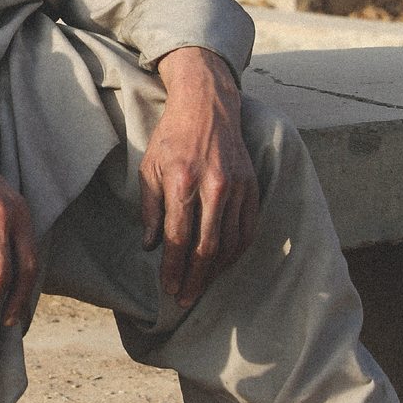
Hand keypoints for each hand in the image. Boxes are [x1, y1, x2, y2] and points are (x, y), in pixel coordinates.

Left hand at [141, 46, 259, 308]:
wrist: (207, 105)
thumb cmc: (172, 136)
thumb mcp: (149, 168)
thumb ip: (151, 209)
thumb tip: (151, 247)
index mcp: (183, 181)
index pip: (178, 238)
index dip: (172, 268)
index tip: (168, 287)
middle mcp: (214, 186)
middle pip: (206, 247)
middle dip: (194, 278)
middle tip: (183, 298)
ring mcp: (238, 187)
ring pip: (230, 243)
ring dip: (215, 272)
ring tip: (200, 287)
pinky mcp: (252, 187)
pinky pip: (247, 230)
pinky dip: (235, 253)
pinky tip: (222, 265)